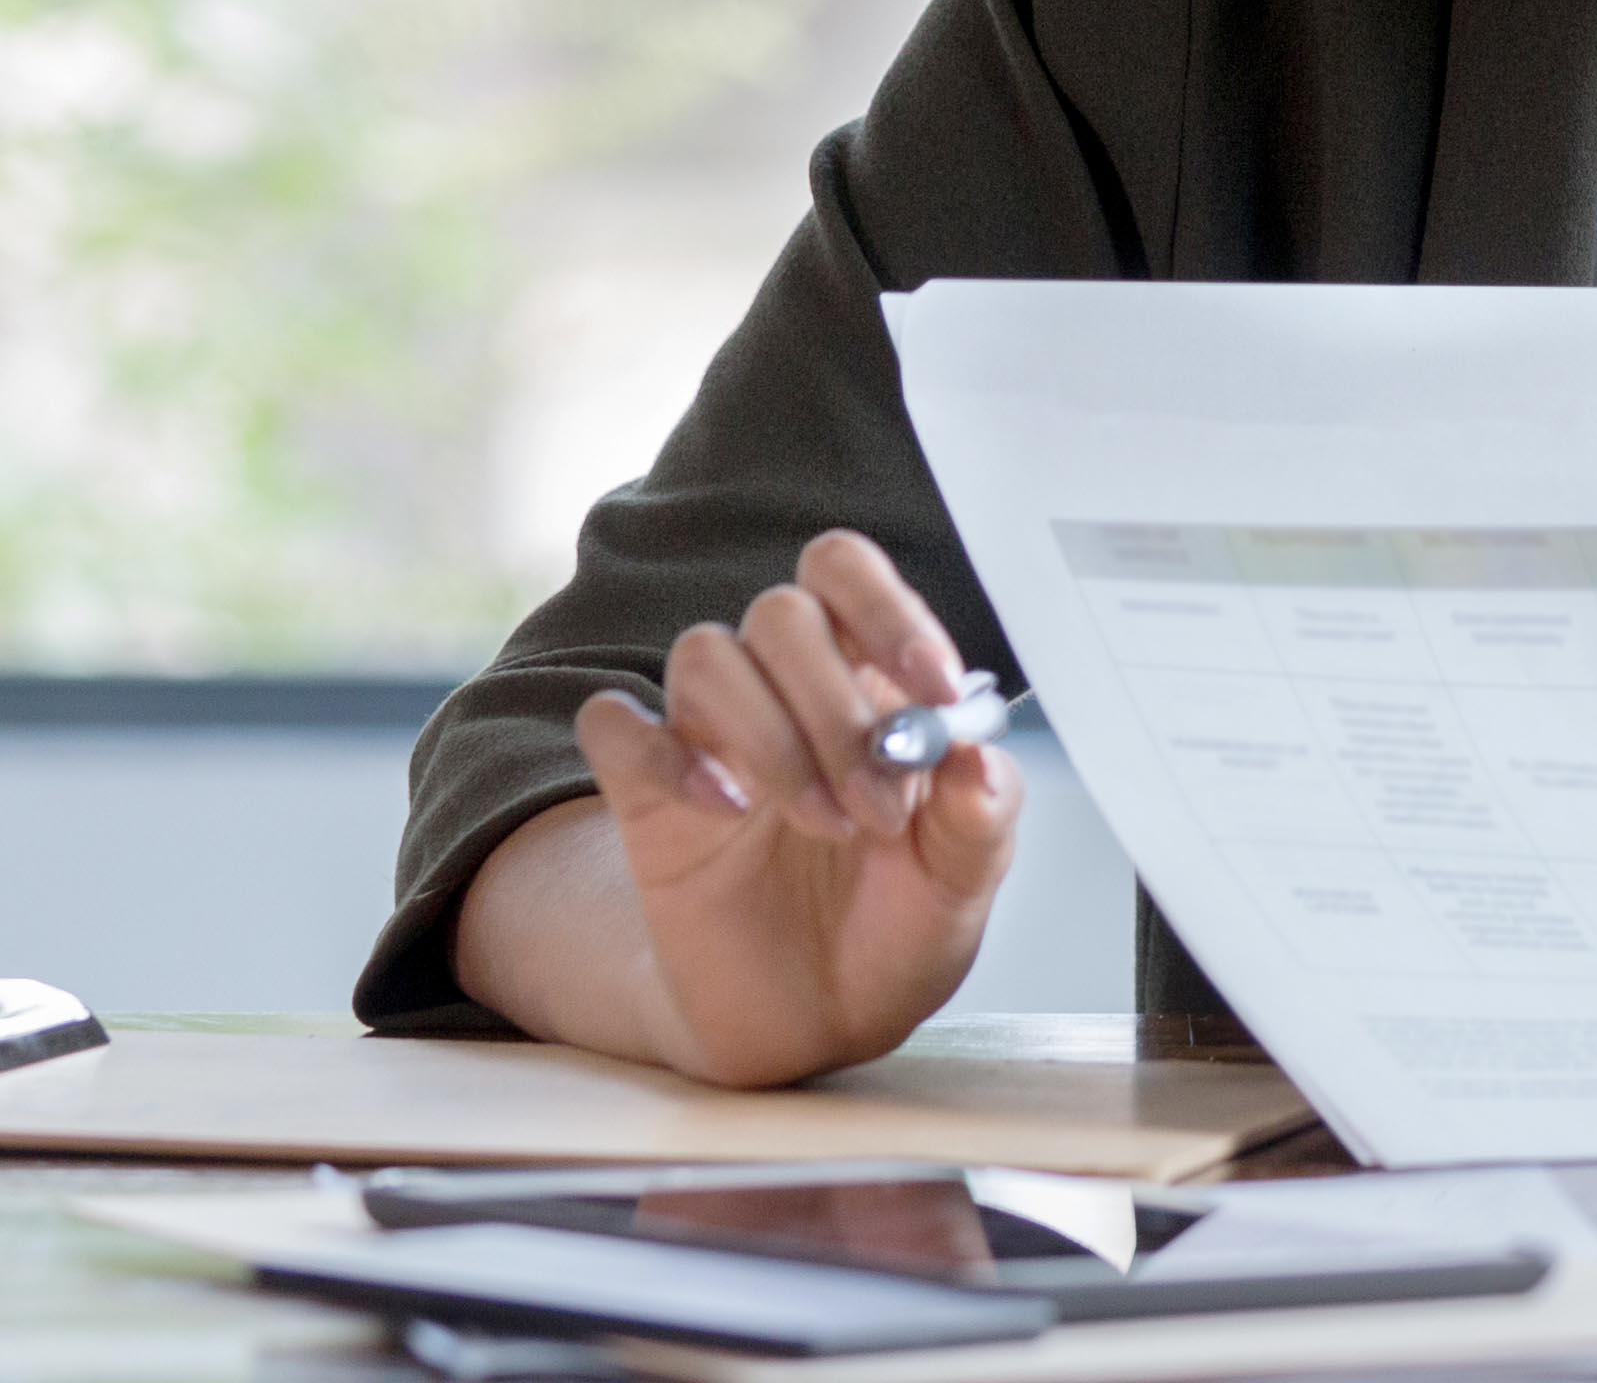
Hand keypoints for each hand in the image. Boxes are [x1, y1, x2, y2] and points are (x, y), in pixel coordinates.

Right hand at [514, 528, 1023, 1085]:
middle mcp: (783, 688)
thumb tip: (978, 753)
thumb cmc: (896, 927)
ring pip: (705, 654)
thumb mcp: (966, 882)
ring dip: (771, 737)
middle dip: (837, 706)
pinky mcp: (645, 795)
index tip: (932, 690)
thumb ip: (984, 812)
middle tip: (879, 808)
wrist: (820, 1021)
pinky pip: (613, 724)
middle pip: (782, 613)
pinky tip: (724, 809)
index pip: (848, 574)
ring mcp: (709, 736)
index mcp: (868, 677)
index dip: (889, 610)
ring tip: (825, 824)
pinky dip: (666, 753)